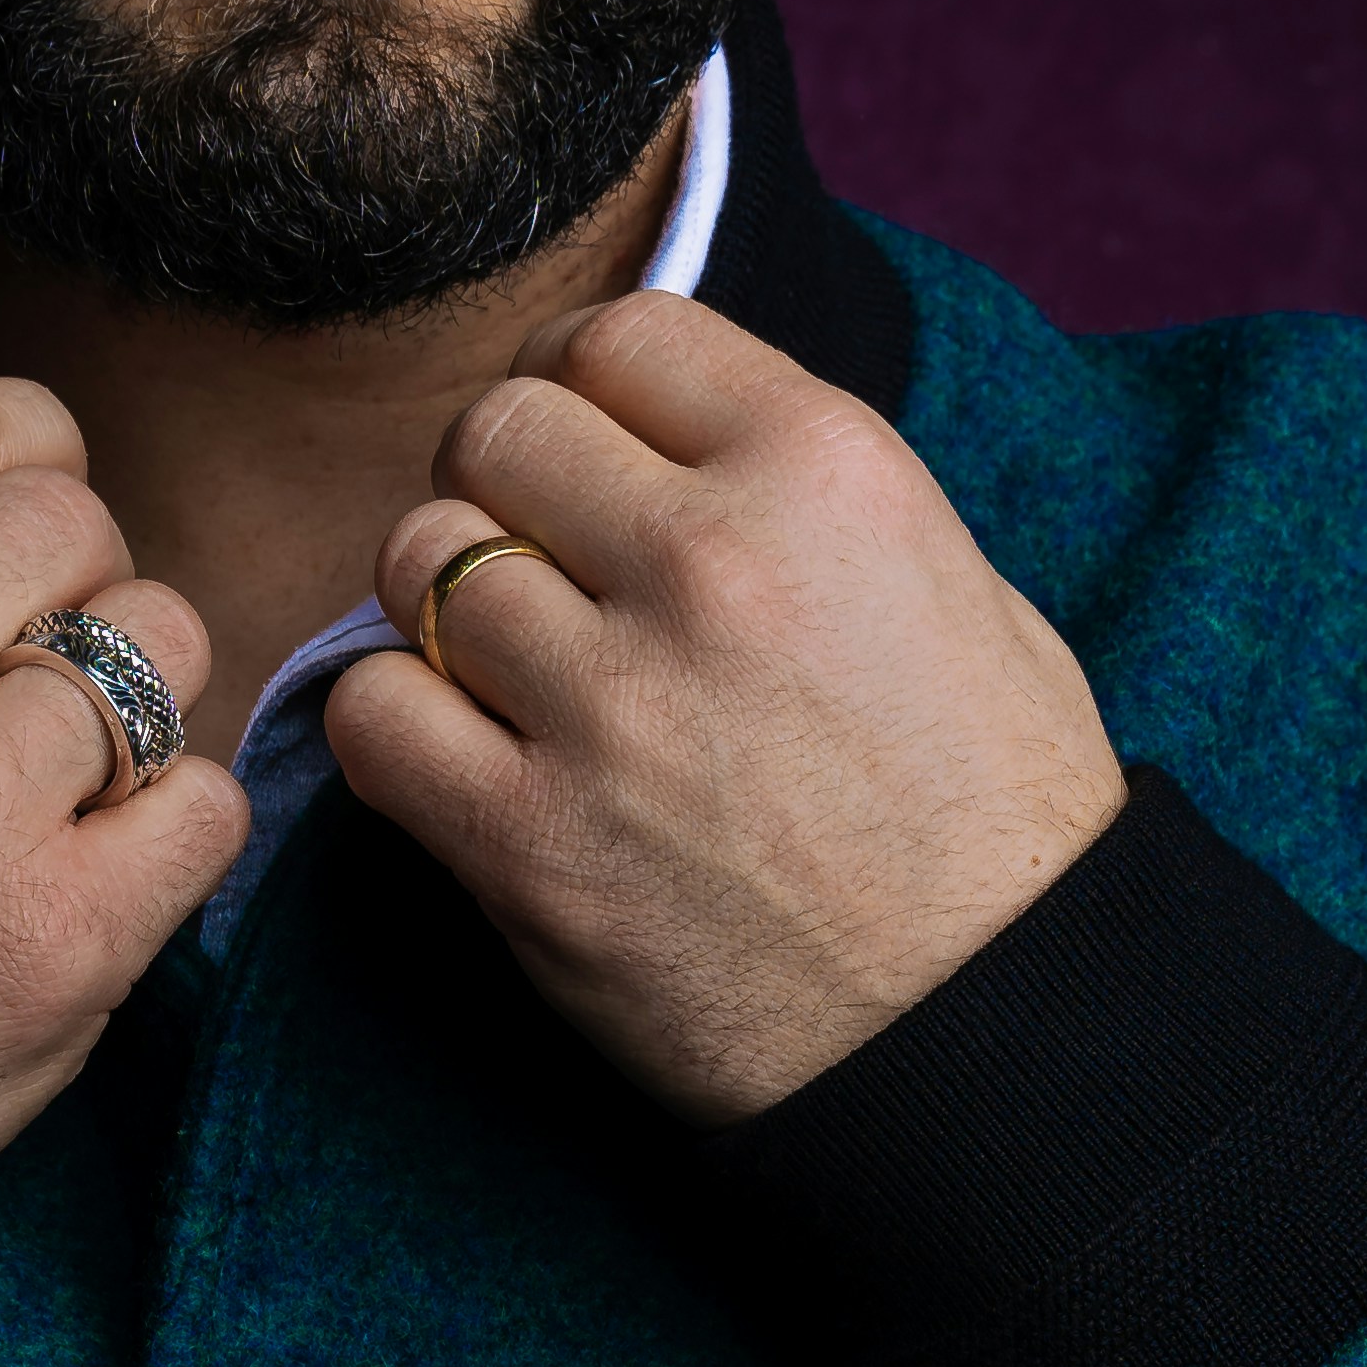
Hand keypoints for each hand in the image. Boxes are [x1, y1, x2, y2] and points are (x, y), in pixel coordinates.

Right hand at [0, 376, 245, 1220]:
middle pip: (82, 522)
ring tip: (41, 788)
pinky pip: (205, 809)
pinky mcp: (57, 937)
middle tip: (20, 682)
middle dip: (72, 587)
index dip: (21, 463)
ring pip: (163, 651)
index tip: (20, 520)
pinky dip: (165, 838)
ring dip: (125, 712)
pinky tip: (83, 876)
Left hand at [326, 295, 1123, 1120]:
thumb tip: (664, 437)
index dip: (579, 387)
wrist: (996, 1032)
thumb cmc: (992, 819)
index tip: (582, 452)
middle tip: (536, 564)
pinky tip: (459, 754)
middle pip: (498, 427)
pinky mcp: (533, 844)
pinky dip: (394, 725)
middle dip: (501, 486)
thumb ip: (801, 493)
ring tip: (508, 670)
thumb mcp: (956, 589)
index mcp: (827, 473)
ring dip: (442, 609)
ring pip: (418, 558)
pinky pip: (371, 714)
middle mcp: (712, 564)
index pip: (618, 334)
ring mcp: (612, 706)